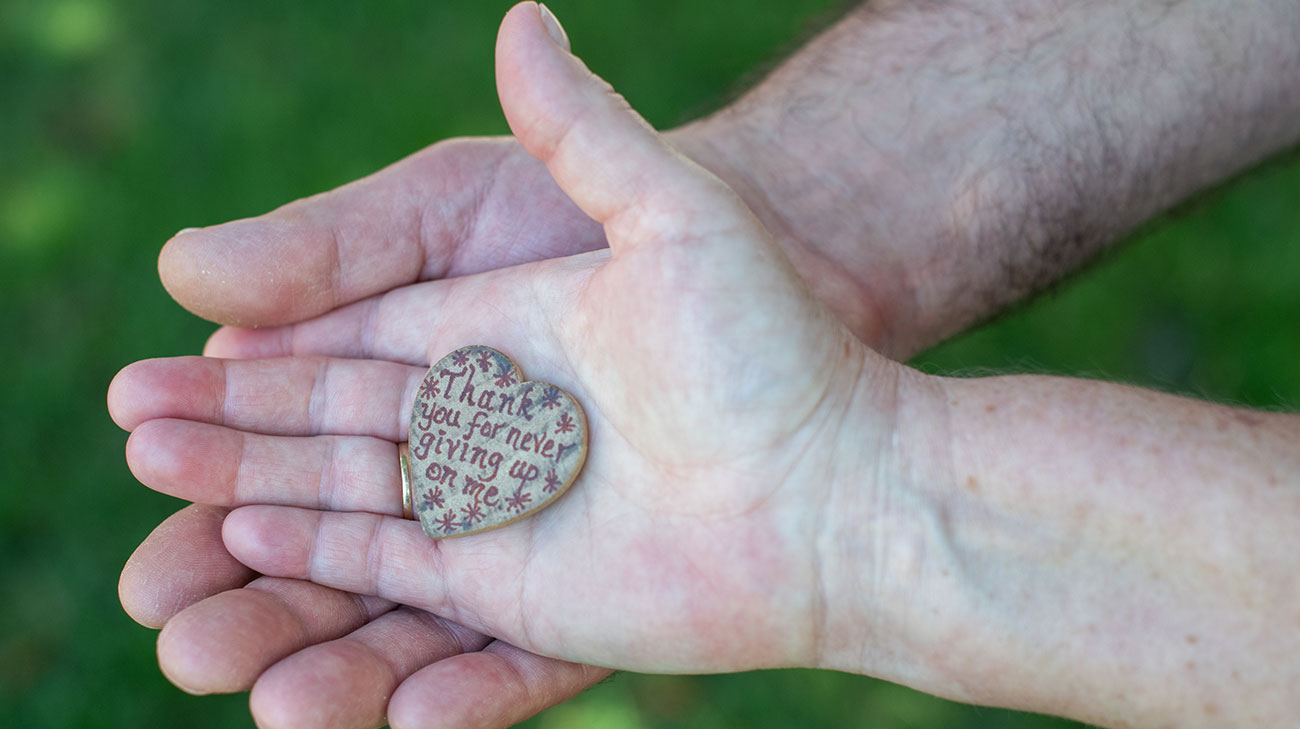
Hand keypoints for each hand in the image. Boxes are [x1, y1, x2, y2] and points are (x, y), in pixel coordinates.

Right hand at [115, 0, 915, 705]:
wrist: (842, 463)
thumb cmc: (765, 322)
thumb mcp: (663, 206)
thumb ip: (577, 123)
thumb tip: (516, 14)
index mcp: (488, 327)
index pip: (339, 341)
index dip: (249, 359)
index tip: (155, 373)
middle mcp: (483, 417)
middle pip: (328, 432)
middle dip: (232, 443)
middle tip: (138, 442)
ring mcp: (499, 509)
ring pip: (351, 517)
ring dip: (259, 521)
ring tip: (171, 547)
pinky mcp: (521, 592)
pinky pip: (409, 591)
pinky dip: (337, 581)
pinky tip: (262, 569)